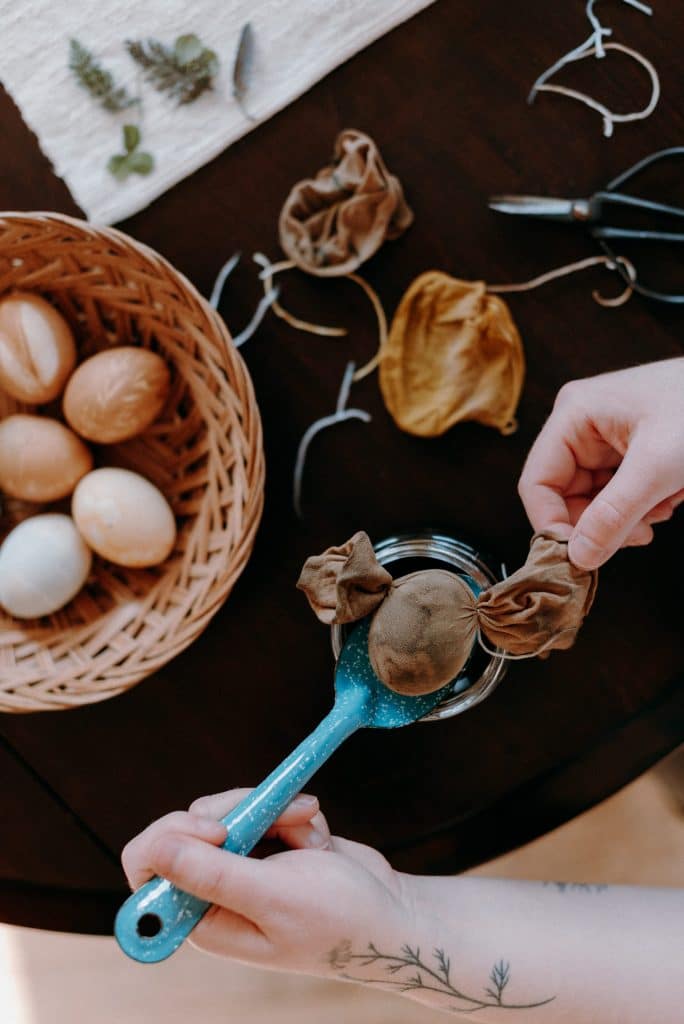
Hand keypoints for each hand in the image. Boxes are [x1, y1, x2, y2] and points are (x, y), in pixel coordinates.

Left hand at [122, 789, 411, 972]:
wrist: (394, 913)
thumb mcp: (273, 897)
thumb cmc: (340, 920)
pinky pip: (262, 807)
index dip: (171, 838)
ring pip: (229, 810)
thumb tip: (155, 852)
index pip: (147, 869)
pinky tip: (317, 838)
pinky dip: (293, 813)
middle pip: (189, 827)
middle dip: (237, 811)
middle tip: (276, 815)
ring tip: (310, 832)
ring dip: (274, 810)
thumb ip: (213, 874)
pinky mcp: (266, 846)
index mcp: (202, 919)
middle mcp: (213, 893)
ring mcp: (241, 867)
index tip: (218, 830)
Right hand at [518, 358, 683, 568]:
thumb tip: (577, 557)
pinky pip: (619, 495)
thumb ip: (614, 515)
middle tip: (641, 533)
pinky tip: (672, 494)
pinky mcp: (629, 453)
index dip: (553, 524)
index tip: (580, 557)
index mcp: (574, 415)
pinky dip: (645, 505)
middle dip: (603, 521)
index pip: (537, 482)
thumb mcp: (658, 467)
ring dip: (629, 515)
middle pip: (566, 496)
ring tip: (667, 502)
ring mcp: (605, 439)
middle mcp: (581, 426)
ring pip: (595, 501)